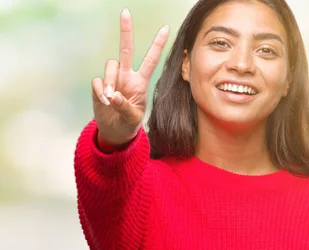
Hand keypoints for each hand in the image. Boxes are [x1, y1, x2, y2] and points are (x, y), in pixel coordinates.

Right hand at [91, 8, 168, 145]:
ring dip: (109, 80)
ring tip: (109, 99)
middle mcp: (127, 76)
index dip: (158, 45)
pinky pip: (96, 81)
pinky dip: (99, 91)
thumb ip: (125, 107)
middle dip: (126, 31)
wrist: (115, 131)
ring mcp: (112, 79)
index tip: (166, 28)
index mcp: (141, 82)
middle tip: (125, 12)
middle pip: (126, 49)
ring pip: (110, 65)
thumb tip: (113, 95)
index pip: (151, 60)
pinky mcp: (99, 86)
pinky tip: (103, 101)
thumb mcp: (133, 119)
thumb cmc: (129, 124)